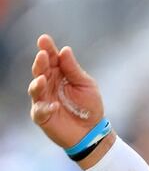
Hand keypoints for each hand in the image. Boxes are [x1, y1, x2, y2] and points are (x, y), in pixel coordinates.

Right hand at [27, 34, 104, 148]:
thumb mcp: (86, 85)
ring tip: (43, 79)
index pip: (51, 58)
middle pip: (40, 70)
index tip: (44, 39)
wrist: (92, 131)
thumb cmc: (89, 106)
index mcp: (59, 73)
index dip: (46, 48)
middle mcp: (48, 84)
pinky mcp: (42, 116)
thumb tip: (65, 50)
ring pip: (34, 88)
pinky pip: (39, 110)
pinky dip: (45, 108)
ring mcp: (43, 99)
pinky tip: (55, 106)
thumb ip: (74, 69)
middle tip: (42, 55)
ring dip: (37, 83)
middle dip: (40, 62)